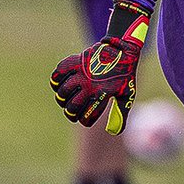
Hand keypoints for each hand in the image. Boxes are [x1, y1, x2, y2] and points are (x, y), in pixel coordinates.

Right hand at [50, 0, 149, 133]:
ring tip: (67, 100)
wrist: (123, 50)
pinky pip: (58, 73)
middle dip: (71, 114)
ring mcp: (81, 72)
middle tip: (73, 113)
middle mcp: (90, 84)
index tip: (85, 120)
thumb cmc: (125, 75)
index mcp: (103, 93)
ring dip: (63, 99)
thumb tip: (113, 133)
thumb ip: (120, 114)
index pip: (87, 116)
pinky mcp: (75, 61)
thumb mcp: (127, 95)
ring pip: (62, 92)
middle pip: (71, 107)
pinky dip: (56, 81)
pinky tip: (61, 85)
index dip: (85, 121)